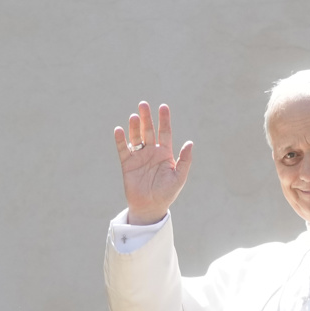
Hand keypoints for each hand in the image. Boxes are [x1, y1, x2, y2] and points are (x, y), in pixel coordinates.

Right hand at [113, 101, 192, 224]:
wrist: (150, 207)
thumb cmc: (167, 193)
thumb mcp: (179, 177)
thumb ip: (185, 160)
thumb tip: (190, 142)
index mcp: (165, 153)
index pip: (165, 132)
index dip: (164, 120)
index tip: (163, 107)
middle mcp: (151, 152)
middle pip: (148, 131)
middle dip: (146, 118)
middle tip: (143, 104)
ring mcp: (139, 157)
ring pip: (136, 137)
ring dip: (134, 127)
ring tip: (134, 116)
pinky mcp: (127, 164)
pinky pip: (123, 149)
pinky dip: (120, 140)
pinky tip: (119, 130)